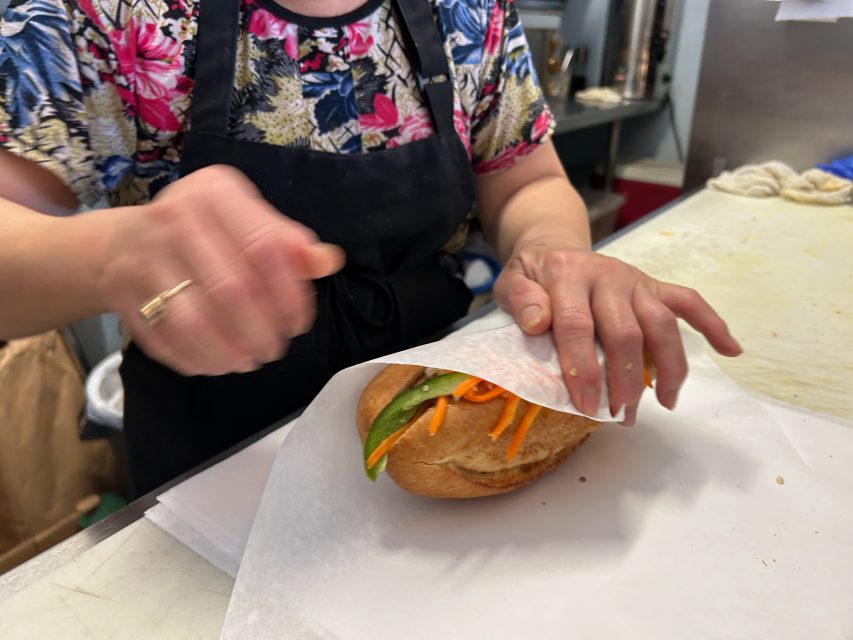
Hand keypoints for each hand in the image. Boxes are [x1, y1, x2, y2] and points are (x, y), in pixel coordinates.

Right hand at [97, 165, 343, 375]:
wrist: (123, 242)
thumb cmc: (202, 232)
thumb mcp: (246, 221)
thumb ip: (288, 243)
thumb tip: (329, 261)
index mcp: (216, 193)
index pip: (265, 248)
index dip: (289, 295)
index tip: (298, 325)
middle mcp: (176, 217)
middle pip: (233, 289)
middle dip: (261, 331)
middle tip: (274, 350)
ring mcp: (144, 255)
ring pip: (195, 320)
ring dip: (230, 352)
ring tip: (249, 361)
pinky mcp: (124, 292)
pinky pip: (165, 339)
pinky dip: (198, 359)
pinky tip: (218, 363)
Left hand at [493, 234, 741, 424]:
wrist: (552, 247)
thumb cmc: (531, 277)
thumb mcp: (509, 283)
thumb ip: (521, 300)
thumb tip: (538, 323)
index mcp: (567, 275)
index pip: (577, 326)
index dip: (583, 370)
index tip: (587, 407)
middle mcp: (607, 275)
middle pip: (625, 332)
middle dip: (625, 380)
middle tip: (620, 416)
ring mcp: (635, 280)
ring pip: (662, 324)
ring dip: (668, 368)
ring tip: (665, 404)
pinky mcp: (653, 285)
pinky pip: (688, 301)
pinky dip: (713, 324)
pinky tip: (731, 351)